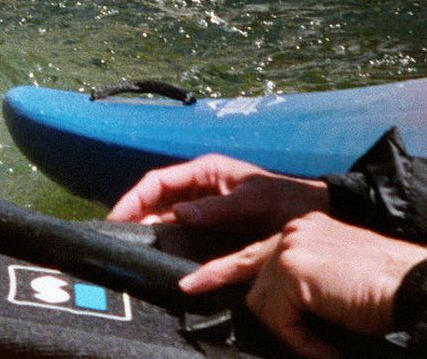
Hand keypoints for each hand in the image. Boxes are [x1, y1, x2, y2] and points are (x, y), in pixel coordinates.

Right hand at [105, 154, 329, 236]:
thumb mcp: (253, 200)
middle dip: (134, 216)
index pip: (158, 181)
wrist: (310, 216)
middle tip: (115, 238)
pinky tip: (156, 255)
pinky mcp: (210, 229)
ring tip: (129, 248)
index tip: (117, 218)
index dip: (134, 198)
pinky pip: (180, 234)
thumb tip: (177, 214)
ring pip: (164, 218)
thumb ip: (217, 207)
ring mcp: (203, 209)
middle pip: (155, 200)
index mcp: (205, 171)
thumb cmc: (285, 200)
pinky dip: (165, 243)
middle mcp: (199, 188)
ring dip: (146, 231)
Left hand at [178, 213, 426, 357]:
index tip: (193, 283)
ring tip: (324, 343)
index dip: (223, 270)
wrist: (418, 285)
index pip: (255, 250)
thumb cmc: (386, 290)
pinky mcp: (293, 269)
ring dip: (291, 330)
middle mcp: (295, 230)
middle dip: (240, 297)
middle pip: (251, 275)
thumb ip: (303, 284)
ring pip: (262, 302)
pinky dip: (300, 340)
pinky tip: (325, 346)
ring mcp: (291, 246)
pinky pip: (278, 318)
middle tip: (214, 301)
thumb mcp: (334, 281)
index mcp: (306, 228)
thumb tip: (272, 309)